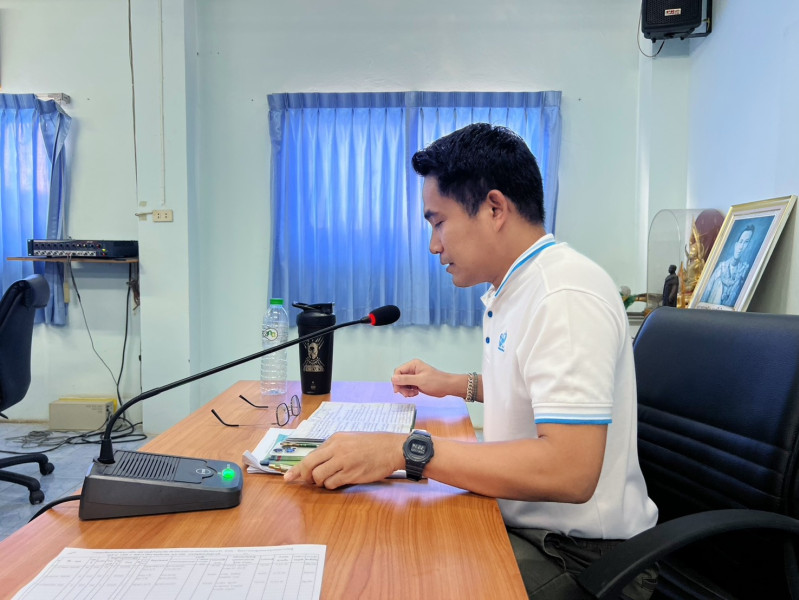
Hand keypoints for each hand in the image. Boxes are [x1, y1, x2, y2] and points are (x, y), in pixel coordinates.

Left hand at [283, 432, 403, 488]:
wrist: (391, 448)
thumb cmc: (372, 445)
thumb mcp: (350, 440)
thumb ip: (333, 449)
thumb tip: (316, 464)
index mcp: (335, 439)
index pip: (310, 455)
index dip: (298, 468)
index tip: (288, 477)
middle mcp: (336, 449)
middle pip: (309, 466)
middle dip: (305, 476)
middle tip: (307, 481)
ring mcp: (343, 462)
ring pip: (319, 477)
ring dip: (321, 482)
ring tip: (331, 479)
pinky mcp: (351, 474)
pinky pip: (332, 484)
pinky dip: (332, 485)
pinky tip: (340, 481)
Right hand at [391, 359, 459, 397]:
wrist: (447, 387)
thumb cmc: (437, 381)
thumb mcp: (420, 380)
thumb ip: (406, 379)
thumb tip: (393, 378)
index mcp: (413, 365)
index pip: (398, 371)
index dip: (396, 381)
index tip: (398, 390)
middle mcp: (412, 369)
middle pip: (399, 378)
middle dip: (401, 387)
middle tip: (407, 394)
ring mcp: (414, 376)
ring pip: (403, 384)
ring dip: (405, 391)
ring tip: (413, 394)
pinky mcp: (416, 383)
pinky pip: (408, 387)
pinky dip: (409, 392)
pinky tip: (415, 393)